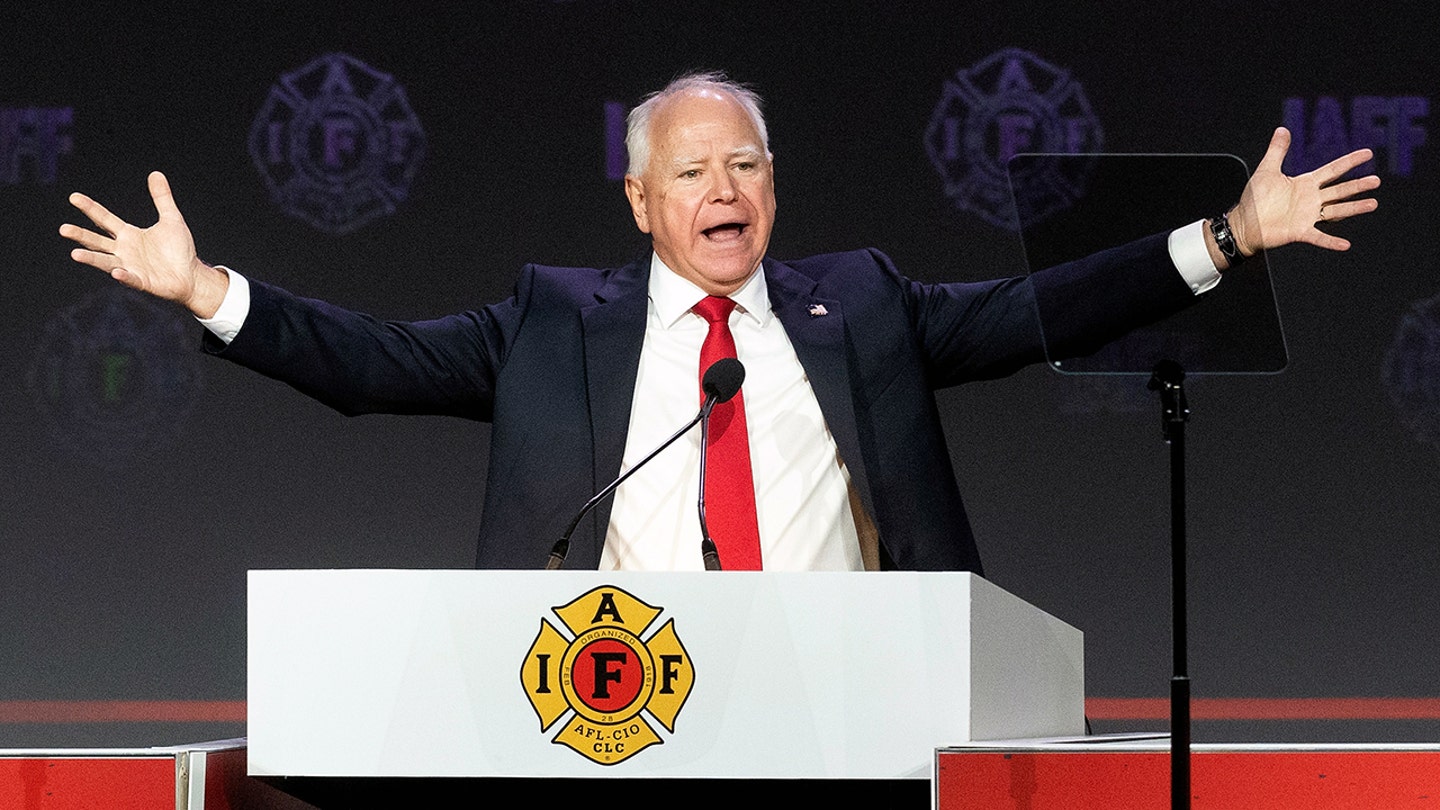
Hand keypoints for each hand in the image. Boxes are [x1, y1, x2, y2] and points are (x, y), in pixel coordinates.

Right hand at [60, 171, 227, 317]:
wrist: (191, 275)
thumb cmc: (178, 249)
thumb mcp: (171, 219)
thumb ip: (162, 198)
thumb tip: (155, 173)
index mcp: (128, 235)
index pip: (104, 219)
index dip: (90, 208)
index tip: (74, 197)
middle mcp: (124, 251)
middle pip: (97, 241)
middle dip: (81, 235)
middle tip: (63, 229)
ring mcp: (130, 267)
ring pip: (106, 262)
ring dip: (91, 258)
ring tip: (75, 254)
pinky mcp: (142, 281)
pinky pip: (130, 279)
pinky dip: (123, 276)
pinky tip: (117, 272)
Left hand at [1229, 127, 1379, 256]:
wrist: (1243, 223)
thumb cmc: (1255, 199)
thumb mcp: (1267, 170)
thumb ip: (1277, 151)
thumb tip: (1282, 129)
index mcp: (1305, 184)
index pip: (1332, 170)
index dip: (1350, 162)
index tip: (1368, 153)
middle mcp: (1311, 199)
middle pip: (1339, 190)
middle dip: (1358, 186)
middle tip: (1376, 181)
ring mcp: (1307, 216)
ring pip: (1336, 211)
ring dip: (1354, 208)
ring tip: (1372, 204)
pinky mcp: (1299, 232)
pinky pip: (1318, 237)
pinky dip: (1330, 242)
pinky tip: (1345, 245)